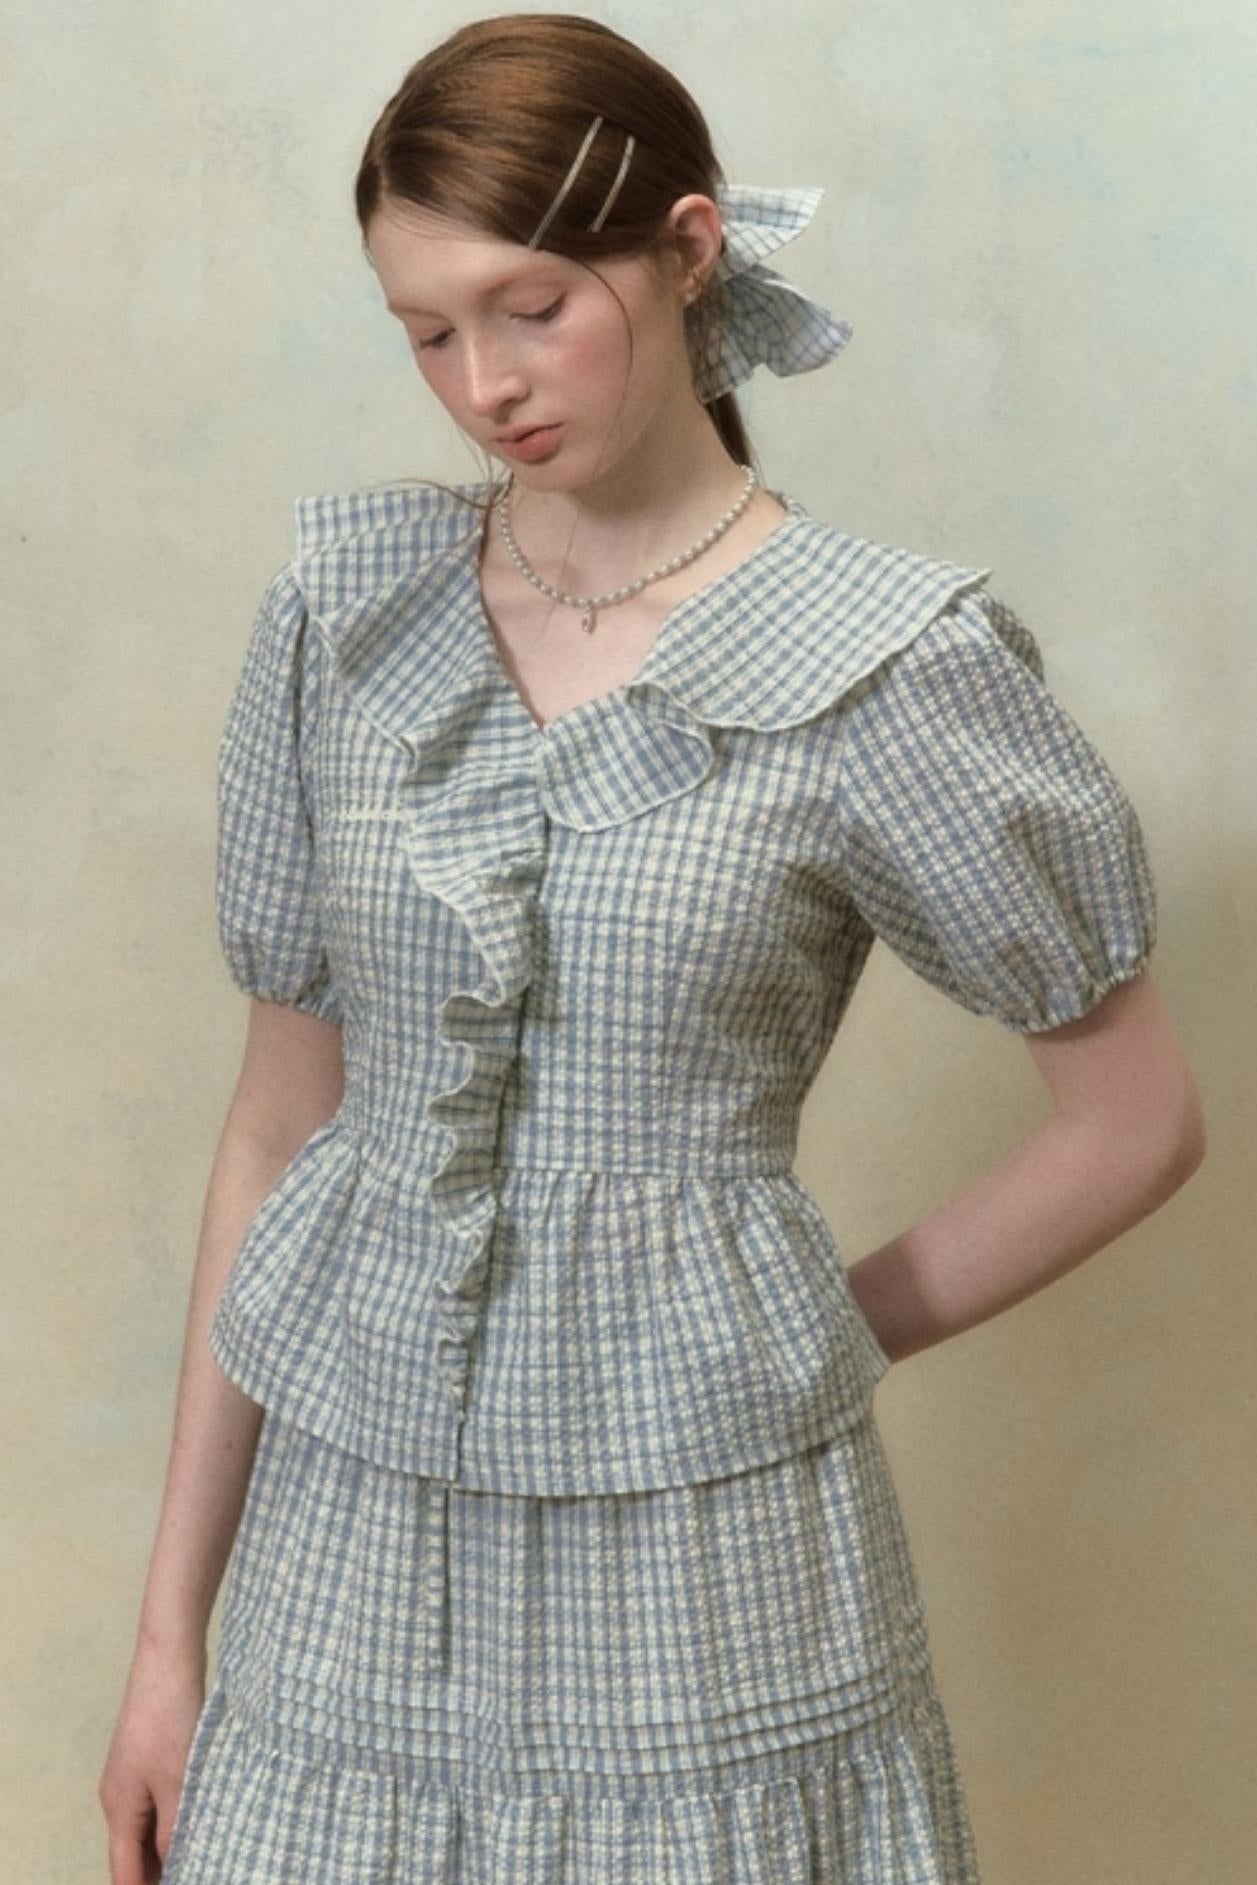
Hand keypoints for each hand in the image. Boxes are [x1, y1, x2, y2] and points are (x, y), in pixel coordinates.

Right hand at [98, 1639, 205, 1882]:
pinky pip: (159, 1803)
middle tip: (199, 1873)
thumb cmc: (170, 1720)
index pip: (124, 1870)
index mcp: (119, 1808)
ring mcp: (133, 1776)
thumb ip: (176, 1829)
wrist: (168, 1658)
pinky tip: (202, 1822)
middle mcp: (119, 1796)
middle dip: (159, 1872)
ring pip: (149, 1827)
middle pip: (133, 1851)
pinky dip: (176, 1819)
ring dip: (170, 1845)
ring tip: (205, 1857)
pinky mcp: (150, 1757)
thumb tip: (177, 1868)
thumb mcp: (177, 1780)